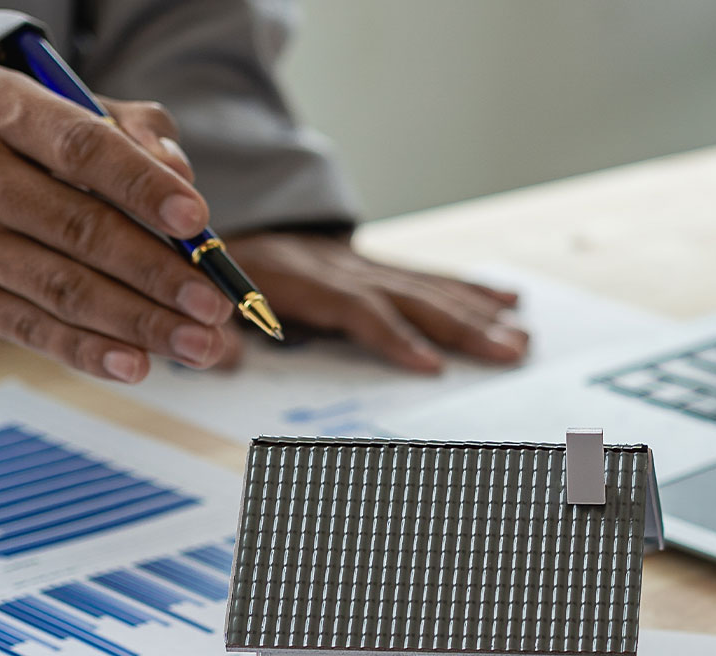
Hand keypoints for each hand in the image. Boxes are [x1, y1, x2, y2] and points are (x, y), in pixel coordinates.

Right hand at [0, 64, 239, 382]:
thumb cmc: (15, 141)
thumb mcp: (62, 110)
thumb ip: (131, 130)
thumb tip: (182, 177)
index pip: (80, 148)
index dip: (142, 186)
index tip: (198, 220)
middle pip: (78, 229)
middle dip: (158, 273)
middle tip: (216, 305)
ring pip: (61, 288)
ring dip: (141, 323)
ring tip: (201, 344)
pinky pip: (30, 328)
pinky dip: (88, 350)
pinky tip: (138, 364)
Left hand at [221, 233, 526, 373]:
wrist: (211, 229)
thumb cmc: (205, 278)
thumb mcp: (195, 302)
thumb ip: (210, 332)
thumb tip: (221, 354)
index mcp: (293, 277)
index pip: (354, 307)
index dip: (393, 335)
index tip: (431, 366)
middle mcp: (335, 265)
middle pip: (407, 296)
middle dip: (463, 326)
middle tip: (509, 352)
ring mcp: (358, 263)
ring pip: (426, 287)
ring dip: (478, 314)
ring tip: (520, 338)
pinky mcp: (372, 264)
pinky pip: (426, 276)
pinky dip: (470, 289)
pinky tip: (507, 300)